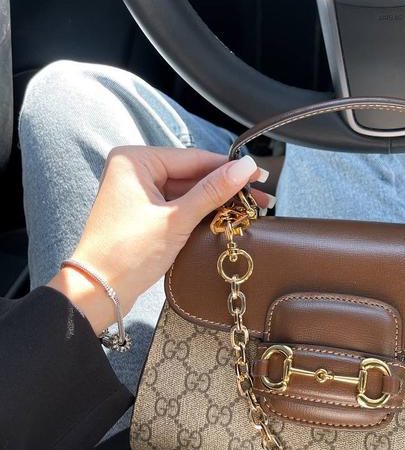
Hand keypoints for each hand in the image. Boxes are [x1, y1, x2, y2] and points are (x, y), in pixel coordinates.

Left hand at [48, 146, 270, 333]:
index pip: (193, 158)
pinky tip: (224, 217)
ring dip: (215, 201)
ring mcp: (137, 192)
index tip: (259, 175)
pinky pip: (177, 204)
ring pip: (187, 190)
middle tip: (260, 197)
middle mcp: (134, 170)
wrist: (98, 290)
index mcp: (135, 160)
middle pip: (191, 173)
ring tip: (249, 209)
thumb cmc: (128, 253)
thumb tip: (246, 167)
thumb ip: (213, 191)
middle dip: (225, 187)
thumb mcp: (177, 219)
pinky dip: (199, 212)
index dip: (229, 168)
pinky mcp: (142, 212)